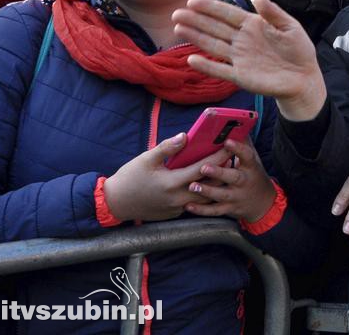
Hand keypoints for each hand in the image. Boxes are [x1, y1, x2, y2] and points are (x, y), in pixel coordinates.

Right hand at [103, 133, 232, 221]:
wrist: (116, 203)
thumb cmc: (130, 178)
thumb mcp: (146, 159)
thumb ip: (167, 147)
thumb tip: (185, 136)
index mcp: (172, 182)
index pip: (202, 168)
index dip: (217, 157)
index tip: (229, 147)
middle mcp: (178, 198)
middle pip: (209, 185)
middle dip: (222, 171)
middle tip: (232, 158)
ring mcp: (177, 208)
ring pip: (205, 198)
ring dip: (216, 184)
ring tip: (224, 170)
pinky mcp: (175, 214)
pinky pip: (195, 204)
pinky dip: (204, 193)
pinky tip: (208, 184)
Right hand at [172, 0, 327, 120]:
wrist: (304, 78)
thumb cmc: (299, 51)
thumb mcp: (290, 27)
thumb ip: (273, 13)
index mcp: (253, 25)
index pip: (227, 14)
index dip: (210, 7)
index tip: (192, 1)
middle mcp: (241, 40)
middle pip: (214, 28)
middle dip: (196, 20)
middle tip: (177, 13)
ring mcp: (239, 58)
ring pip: (213, 45)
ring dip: (196, 38)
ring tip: (178, 29)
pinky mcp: (240, 76)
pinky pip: (220, 70)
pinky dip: (207, 66)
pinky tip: (192, 59)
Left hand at [184, 138, 276, 222]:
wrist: (263, 203)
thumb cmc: (253, 175)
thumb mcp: (253, 160)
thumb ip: (243, 143)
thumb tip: (235, 124)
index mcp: (250, 167)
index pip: (247, 155)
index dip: (238, 148)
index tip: (227, 141)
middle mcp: (244, 181)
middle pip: (233, 177)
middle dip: (219, 172)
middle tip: (204, 167)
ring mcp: (237, 196)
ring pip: (222, 195)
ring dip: (207, 191)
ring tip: (193, 186)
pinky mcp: (229, 208)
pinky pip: (215, 210)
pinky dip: (201, 210)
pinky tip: (188, 206)